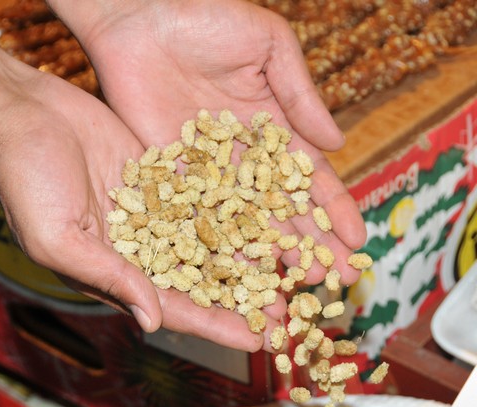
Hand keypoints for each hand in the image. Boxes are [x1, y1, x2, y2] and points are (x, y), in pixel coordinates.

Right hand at [0, 71, 281, 350]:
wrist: (22, 115)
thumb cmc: (26, 180)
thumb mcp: (58, 238)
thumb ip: (108, 278)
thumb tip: (153, 322)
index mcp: (110, 270)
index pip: (171, 306)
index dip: (214, 325)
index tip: (256, 340)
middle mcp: (137, 243)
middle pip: (199, 278)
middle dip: (242, 297)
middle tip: (289, 312)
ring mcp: (151, 207)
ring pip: (208, 237)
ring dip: (246, 254)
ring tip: (291, 267)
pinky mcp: (159, 172)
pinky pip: (202, 193)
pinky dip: (233, 204)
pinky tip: (268, 212)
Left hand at [55, 0, 366, 285]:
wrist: (141, 17)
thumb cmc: (208, 19)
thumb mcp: (268, 45)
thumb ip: (300, 94)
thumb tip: (338, 145)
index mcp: (272, 127)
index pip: (310, 177)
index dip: (335, 209)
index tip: (357, 242)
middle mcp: (241, 156)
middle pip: (281, 208)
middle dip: (311, 244)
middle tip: (336, 282)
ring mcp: (204, 167)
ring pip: (242, 220)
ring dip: (268, 254)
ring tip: (293, 288)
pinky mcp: (168, 171)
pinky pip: (194, 211)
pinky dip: (213, 242)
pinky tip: (232, 271)